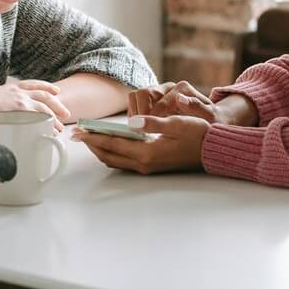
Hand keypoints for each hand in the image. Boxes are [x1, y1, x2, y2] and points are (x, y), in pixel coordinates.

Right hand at [0, 81, 70, 152]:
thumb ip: (1, 105)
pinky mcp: (21, 108)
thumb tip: (3, 114)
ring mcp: (21, 99)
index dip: (46, 87)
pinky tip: (50, 129)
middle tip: (65, 113)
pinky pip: (38, 115)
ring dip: (53, 118)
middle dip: (56, 104)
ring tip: (59, 128)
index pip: (34, 84)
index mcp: (13, 87)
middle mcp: (19, 91)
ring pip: (44, 107)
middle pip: (44, 95)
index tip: (56, 91)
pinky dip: (46, 122)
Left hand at [72, 114, 209, 174]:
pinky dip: (111, 152)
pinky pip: (123, 161)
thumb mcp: (176, 123)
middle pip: (109, 154)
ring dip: (100, 149)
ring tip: (88, 138)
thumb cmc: (197, 134)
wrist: (211, 150)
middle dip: (91, 144)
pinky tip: (109, 143)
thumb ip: (151, 122)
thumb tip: (131, 121)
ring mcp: (147, 166)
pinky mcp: (151, 166)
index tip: (79, 131)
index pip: (113, 143)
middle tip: (76, 134)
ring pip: (115, 160)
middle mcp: (144, 163)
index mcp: (147, 152)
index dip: (93, 137)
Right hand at [128, 81, 220, 122]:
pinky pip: (135, 99)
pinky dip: (134, 112)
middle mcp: (169, 86)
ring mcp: (159, 91)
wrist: (208, 119)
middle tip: (142, 129)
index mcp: (182, 89)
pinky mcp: (152, 97)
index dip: (153, 117)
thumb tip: (180, 99)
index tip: (150, 131)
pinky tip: (141, 125)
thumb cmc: (209, 121)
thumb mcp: (209, 117)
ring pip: (137, 94)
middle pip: (145, 92)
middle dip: (141, 112)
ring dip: (135, 111)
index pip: (161, 101)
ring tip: (140, 128)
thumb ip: (196, 107)